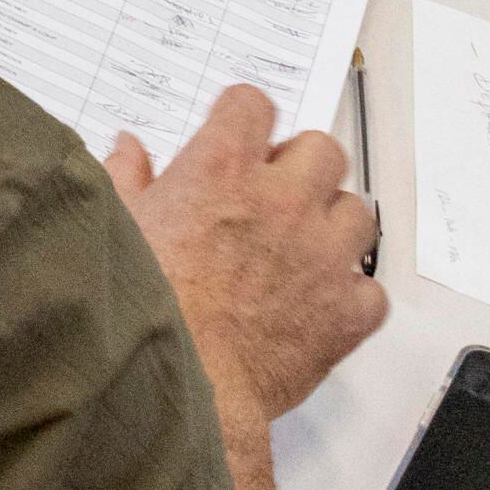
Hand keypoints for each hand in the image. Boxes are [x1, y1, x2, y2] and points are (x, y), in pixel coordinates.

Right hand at [109, 87, 386, 431]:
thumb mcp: (119, 227)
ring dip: (334, 224)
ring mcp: (322, 255)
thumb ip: (127, 178)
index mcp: (222, 168)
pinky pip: (371, 290)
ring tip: (303, 248)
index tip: (237, 135)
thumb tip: (126, 148)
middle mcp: (282, 200)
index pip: (253, 104)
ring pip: (357, 212)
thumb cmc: (145, 308)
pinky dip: (351, 296)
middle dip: (301, 165)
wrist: (185, 384)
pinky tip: (319, 305)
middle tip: (275, 193)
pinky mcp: (346, 311)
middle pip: (322, 149)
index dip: (244, 117)